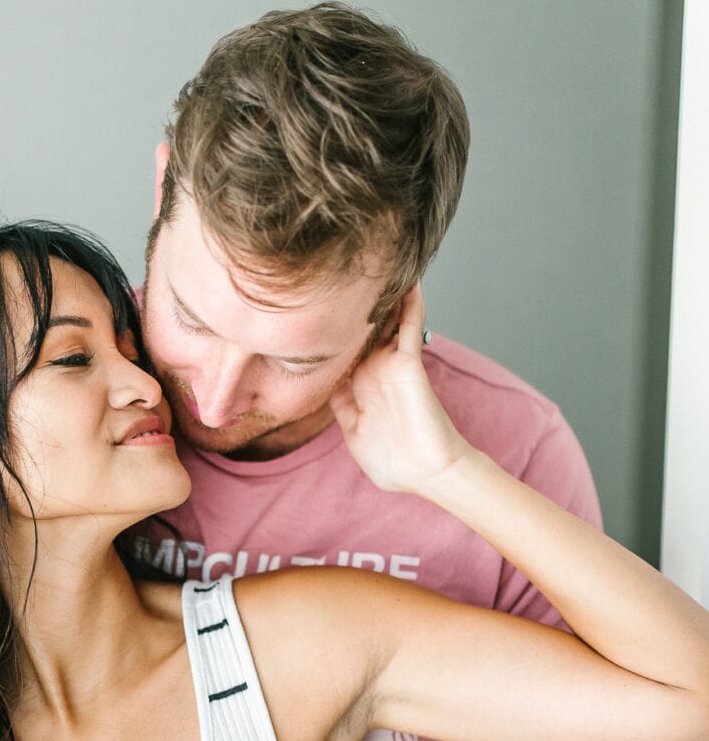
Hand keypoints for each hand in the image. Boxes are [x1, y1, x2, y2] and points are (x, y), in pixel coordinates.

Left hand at [330, 284, 470, 494]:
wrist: (428, 473)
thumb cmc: (396, 464)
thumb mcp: (355, 436)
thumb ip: (342, 410)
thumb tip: (325, 391)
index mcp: (360, 389)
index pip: (342, 355)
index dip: (329, 339)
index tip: (312, 320)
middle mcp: (375, 371)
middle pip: (362, 332)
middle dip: (352, 310)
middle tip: (337, 279)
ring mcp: (392, 364)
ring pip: (386, 321)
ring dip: (383, 298)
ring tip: (374, 266)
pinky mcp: (409, 362)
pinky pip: (409, 324)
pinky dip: (410, 303)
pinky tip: (409, 279)